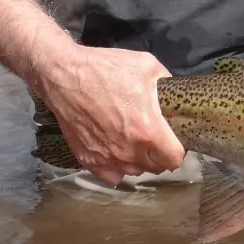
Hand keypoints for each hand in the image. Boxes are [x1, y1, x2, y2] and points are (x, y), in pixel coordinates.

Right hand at [31, 44, 185, 186]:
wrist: (63, 76)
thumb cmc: (106, 69)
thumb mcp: (148, 67)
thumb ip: (167, 84)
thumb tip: (175, 95)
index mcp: (147, 131)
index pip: (174, 158)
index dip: (179, 149)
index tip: (176, 140)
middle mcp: (129, 151)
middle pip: (157, 167)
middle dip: (161, 155)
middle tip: (157, 138)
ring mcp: (107, 157)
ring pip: (135, 171)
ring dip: (140, 161)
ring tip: (137, 142)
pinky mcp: (88, 159)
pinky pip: (111, 175)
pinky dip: (117, 168)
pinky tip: (118, 152)